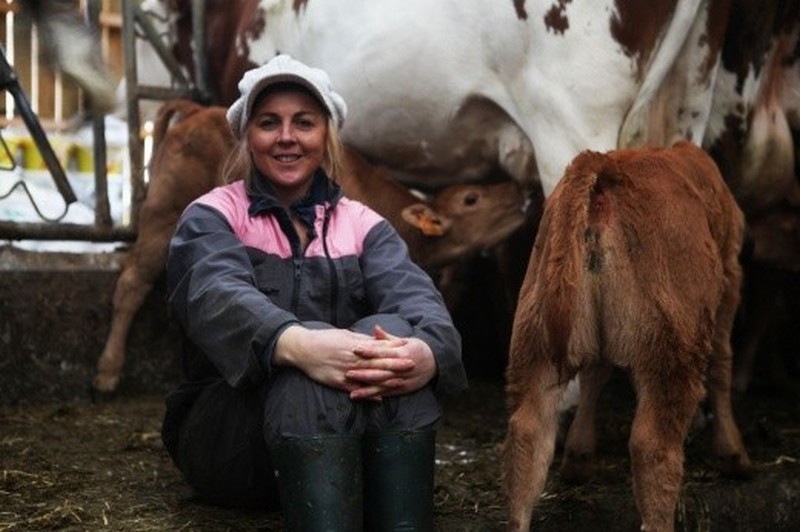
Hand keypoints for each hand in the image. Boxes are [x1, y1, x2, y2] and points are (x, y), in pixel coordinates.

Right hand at [274, 326, 410, 391]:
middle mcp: (353, 358)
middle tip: (412, 364)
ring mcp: (346, 371)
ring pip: (369, 376)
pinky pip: (355, 389)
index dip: (394, 347)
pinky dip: (367, 394)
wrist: (303, 349)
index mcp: (355, 345)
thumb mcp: (345, 335)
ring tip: (400, 382)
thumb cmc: (325, 339)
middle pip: (378, 361)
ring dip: (386, 380)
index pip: (379, 346)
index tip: (408, 347)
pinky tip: (379, 399)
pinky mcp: (338, 382)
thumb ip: (361, 339)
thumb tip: (377, 339)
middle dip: (396, 364)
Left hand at [345, 325, 437, 400]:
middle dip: (364, 372)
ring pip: (383, 385)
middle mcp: (402, 368)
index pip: (383, 351)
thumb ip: (387, 338)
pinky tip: (363, 397)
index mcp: (402, 353)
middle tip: (348, 372)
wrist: (436, 362)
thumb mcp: (405, 340)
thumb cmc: (417, 349)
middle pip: (381, 370)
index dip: (369, 351)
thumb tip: (375, 328)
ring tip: (352, 392)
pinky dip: (375, 396)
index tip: (356, 349)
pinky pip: (387, 393)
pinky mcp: (403, 390)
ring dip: (367, 389)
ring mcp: (402, 380)